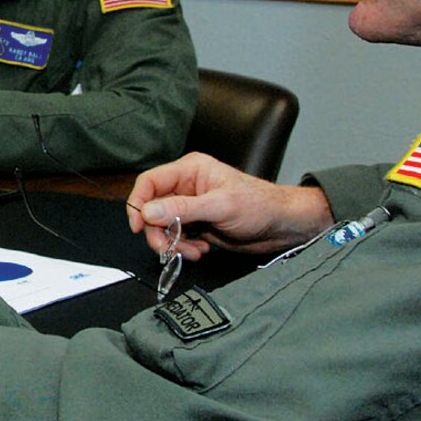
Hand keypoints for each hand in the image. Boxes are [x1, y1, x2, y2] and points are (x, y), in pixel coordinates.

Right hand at [126, 153, 333, 260]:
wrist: (281, 226)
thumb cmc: (259, 205)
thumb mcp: (220, 206)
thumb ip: (182, 208)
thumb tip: (148, 212)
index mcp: (190, 170)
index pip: (150, 182)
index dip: (139, 204)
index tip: (138, 226)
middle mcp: (187, 186)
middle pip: (153, 209)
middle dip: (159, 231)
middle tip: (170, 248)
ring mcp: (191, 206)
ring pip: (163, 226)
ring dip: (174, 243)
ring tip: (194, 250)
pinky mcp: (197, 224)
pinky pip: (177, 237)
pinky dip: (184, 247)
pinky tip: (202, 248)